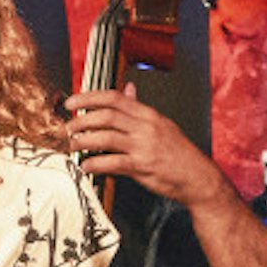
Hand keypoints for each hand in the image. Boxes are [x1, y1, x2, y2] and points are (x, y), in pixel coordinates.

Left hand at [63, 86, 226, 207]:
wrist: (197, 177)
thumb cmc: (178, 153)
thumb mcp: (161, 124)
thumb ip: (140, 108)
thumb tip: (128, 89)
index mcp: (149, 114)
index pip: (115, 98)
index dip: (89, 98)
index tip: (72, 103)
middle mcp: (146, 127)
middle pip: (107, 115)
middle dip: (82, 119)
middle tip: (68, 126)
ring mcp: (144, 146)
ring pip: (107, 137)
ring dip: (85, 140)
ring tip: (73, 144)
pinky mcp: (143, 167)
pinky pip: (113, 163)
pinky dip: (96, 164)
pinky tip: (86, 165)